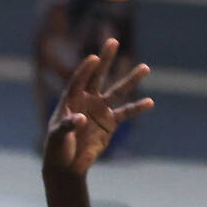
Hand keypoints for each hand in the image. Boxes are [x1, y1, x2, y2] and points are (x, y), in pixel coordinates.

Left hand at [44, 39, 152, 176]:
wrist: (67, 166)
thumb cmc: (57, 149)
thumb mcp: (57, 138)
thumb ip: (67, 126)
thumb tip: (82, 119)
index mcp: (70, 100)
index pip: (78, 81)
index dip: (85, 70)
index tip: (93, 58)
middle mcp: (87, 100)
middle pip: (97, 77)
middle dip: (105, 60)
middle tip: (113, 41)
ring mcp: (100, 110)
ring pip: (117, 91)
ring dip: (131, 80)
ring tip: (145, 68)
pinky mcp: (110, 123)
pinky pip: (126, 113)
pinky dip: (137, 108)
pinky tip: (150, 102)